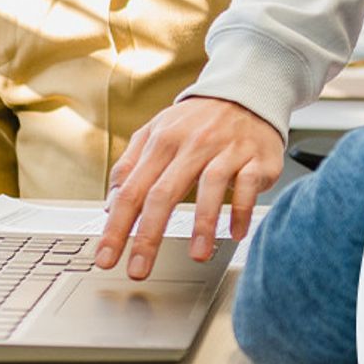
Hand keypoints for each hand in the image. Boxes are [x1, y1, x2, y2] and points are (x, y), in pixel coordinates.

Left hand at [95, 96, 283, 280]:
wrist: (246, 94)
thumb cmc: (197, 122)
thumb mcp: (157, 133)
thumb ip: (131, 165)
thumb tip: (110, 204)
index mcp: (162, 141)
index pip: (132, 189)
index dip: (117, 226)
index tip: (107, 257)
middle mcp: (192, 144)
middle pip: (164, 192)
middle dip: (148, 235)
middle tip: (138, 269)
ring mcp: (226, 149)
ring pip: (210, 186)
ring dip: (203, 224)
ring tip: (197, 255)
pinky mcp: (256, 157)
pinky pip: (248, 184)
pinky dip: (243, 210)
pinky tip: (236, 233)